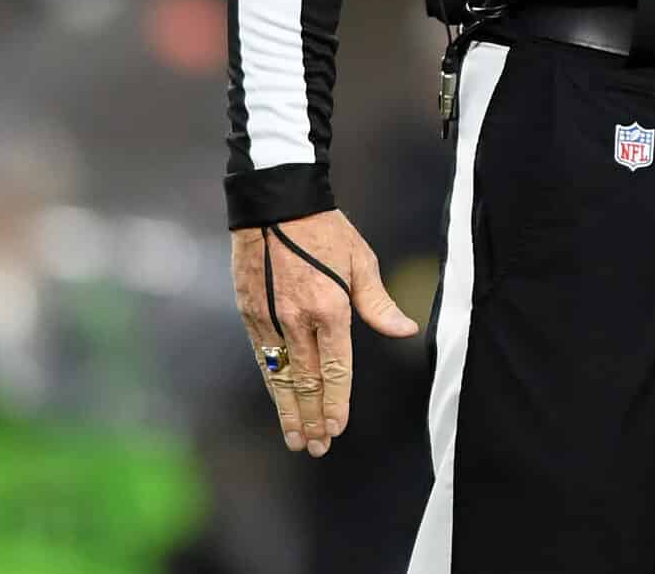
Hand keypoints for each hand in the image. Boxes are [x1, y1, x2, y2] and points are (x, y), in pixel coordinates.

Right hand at [231, 209, 419, 457]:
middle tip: (315, 448)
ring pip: (280, 377)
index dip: (336, 401)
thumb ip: (378, 304)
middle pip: (307, 381)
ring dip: (289, 411)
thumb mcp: (362, 261)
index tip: (337, 428)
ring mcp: (269, 320)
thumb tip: (405, 330)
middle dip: (312, 417)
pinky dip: (271, 385)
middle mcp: (298, 320)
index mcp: (330, 309)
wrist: (276, 207)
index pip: (336, 368)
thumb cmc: (326, 232)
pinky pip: (262, 359)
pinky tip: (278, 401)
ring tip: (295, 438)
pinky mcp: (249, 315)